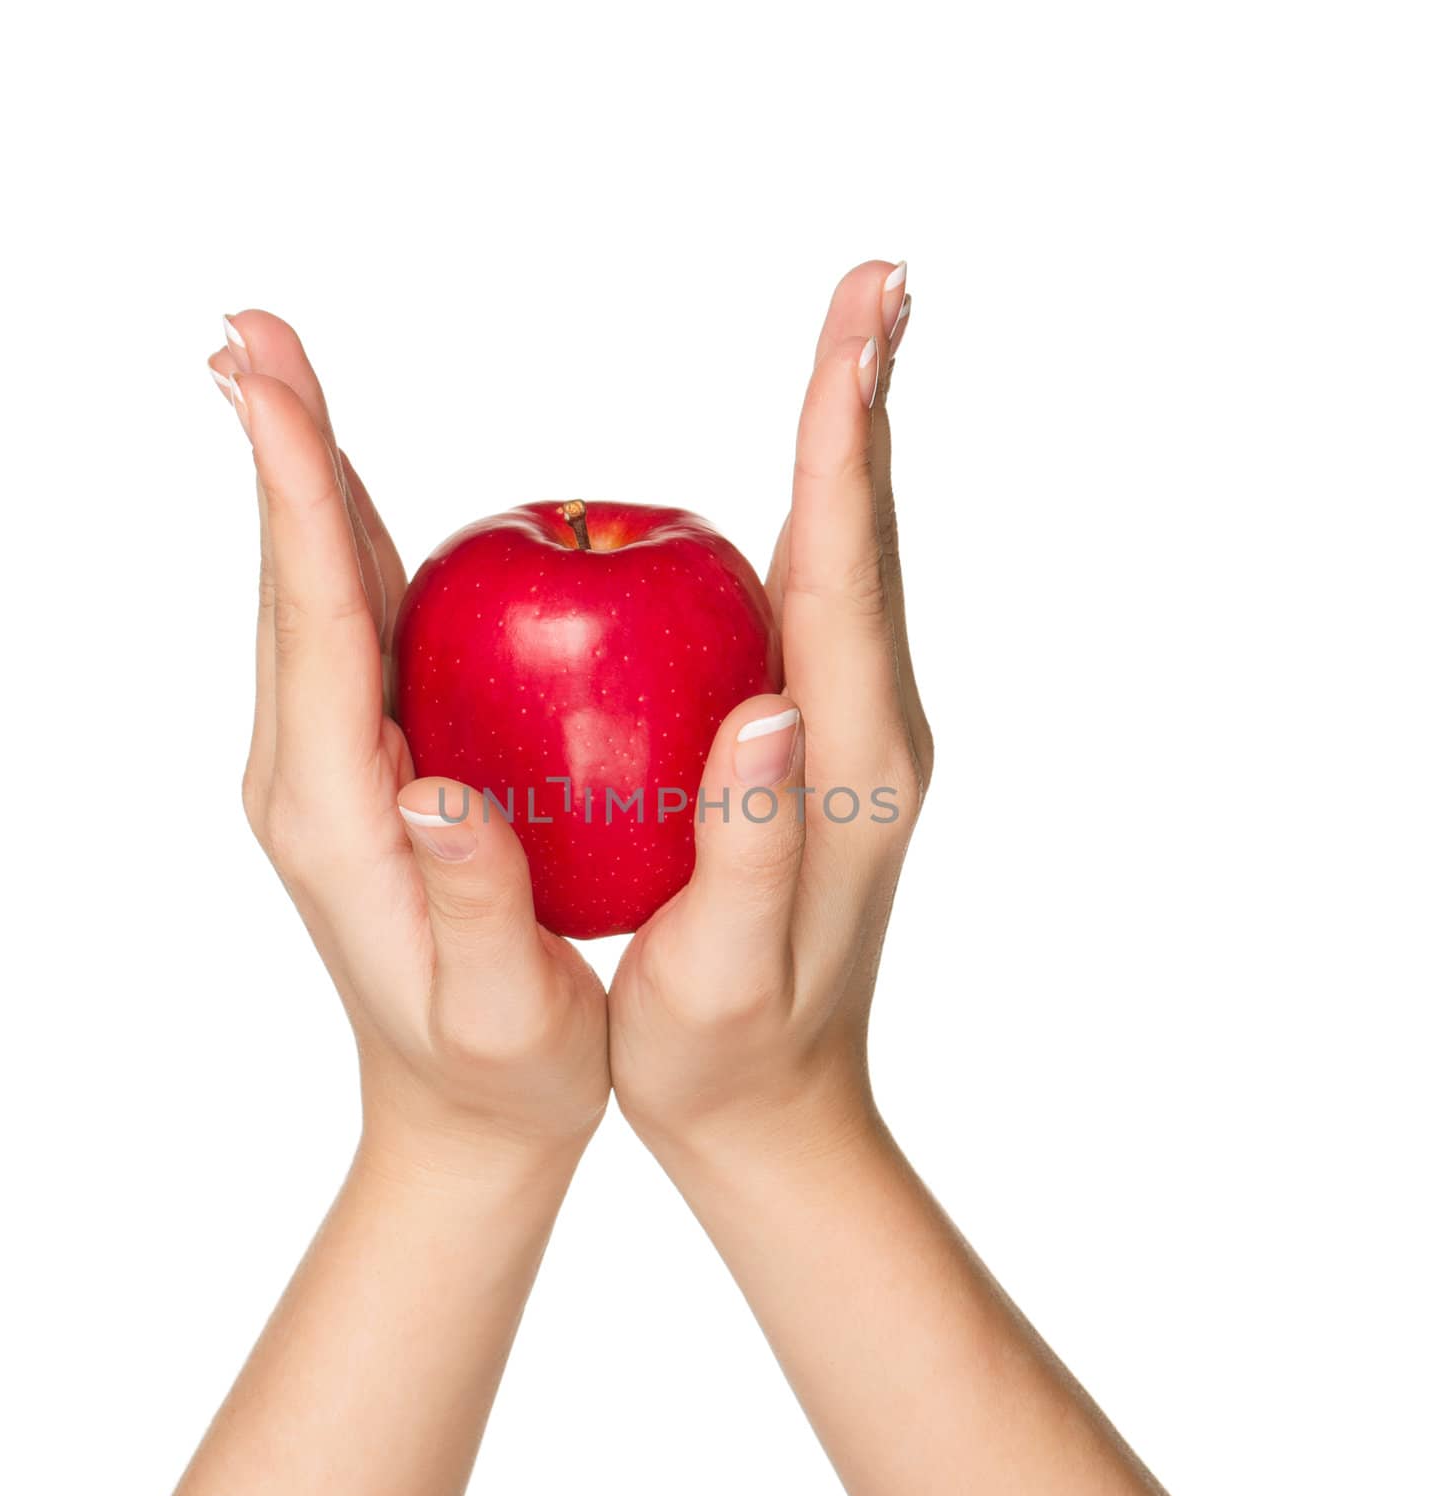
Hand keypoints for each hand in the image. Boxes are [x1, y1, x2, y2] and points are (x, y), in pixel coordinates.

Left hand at [208, 316, 607, 1165]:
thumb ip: (470, 906)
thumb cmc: (501, 1072)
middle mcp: (308, 774)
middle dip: (274, 452)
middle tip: (253, 330)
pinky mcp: (365, 770)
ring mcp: (329, 768)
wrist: (460, 1114)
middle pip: (290, 588)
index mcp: (334, 815)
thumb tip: (436, 789)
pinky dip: (342, 544)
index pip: (313, 631)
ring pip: (312, 599)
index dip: (292, 499)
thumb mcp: (499, 1013)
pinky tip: (344, 489)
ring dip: (295, 482)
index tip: (268, 383)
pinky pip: (352, 635)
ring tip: (278, 372)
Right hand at [608, 261, 925, 1159]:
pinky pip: (815, 608)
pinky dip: (817, 515)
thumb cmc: (728, 1051)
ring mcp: (852, 735)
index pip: (847, 579)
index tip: (856, 327)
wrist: (777, 1106)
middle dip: (864, 404)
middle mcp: (871, 729)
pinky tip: (802, 474)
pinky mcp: (821, 749)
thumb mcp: (729, 969)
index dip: (846, 448)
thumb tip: (769, 705)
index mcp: (851, 766)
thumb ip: (761, 844)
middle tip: (876, 280)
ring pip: (851, 564)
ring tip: (854, 336)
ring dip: (850, 445)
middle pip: (868, 541)